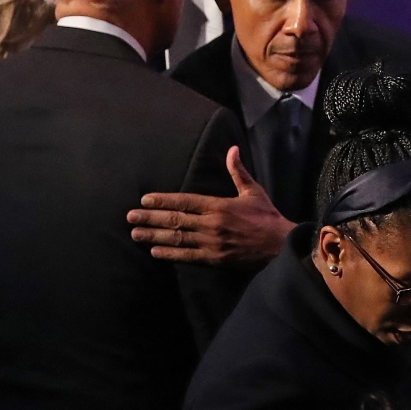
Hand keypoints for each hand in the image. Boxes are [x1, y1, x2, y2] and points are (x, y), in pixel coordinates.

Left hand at [128, 146, 294, 264]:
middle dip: (150, 218)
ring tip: (135, 235)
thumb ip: (238, 172)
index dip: (162, 200)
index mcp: (218, 205)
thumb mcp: (252, 192)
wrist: (280, 247)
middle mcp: (211, 224)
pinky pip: (187, 256)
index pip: (184, 201)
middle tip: (130, 217)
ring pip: (176, 238)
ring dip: (154, 237)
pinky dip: (170, 254)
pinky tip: (155, 252)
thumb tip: (232, 149)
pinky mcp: (214, 260)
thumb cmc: (266, 217)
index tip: (145, 199)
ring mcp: (211, 243)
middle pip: (174, 220)